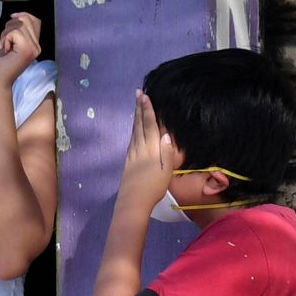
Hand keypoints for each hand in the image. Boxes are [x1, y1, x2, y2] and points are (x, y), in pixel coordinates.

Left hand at [0, 11, 41, 86]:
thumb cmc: (0, 64)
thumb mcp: (12, 42)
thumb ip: (19, 30)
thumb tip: (18, 15)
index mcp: (35, 45)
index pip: (34, 20)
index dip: (21, 17)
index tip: (10, 27)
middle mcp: (37, 47)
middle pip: (26, 19)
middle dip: (10, 27)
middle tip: (7, 42)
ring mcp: (33, 49)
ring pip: (19, 25)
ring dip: (6, 34)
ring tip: (6, 47)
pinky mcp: (26, 50)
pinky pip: (14, 32)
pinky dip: (5, 39)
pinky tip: (6, 50)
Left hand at [120, 90, 180, 211]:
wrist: (133, 202)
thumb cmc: (153, 188)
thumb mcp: (166, 171)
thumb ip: (166, 152)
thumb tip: (167, 134)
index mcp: (150, 150)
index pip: (149, 125)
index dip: (147, 110)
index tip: (145, 96)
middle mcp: (139, 148)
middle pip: (139, 124)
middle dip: (139, 108)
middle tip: (138, 93)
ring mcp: (132, 154)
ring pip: (134, 131)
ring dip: (135, 117)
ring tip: (136, 105)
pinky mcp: (128, 161)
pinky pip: (131, 140)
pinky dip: (133, 130)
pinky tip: (134, 128)